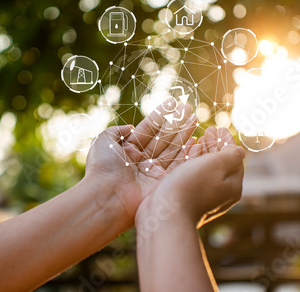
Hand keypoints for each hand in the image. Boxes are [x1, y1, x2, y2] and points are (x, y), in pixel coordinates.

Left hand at [85, 101, 197, 225]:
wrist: (107, 197)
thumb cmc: (102, 168)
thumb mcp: (103, 141)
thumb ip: (117, 130)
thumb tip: (131, 127)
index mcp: (128, 151)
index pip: (148, 129)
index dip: (160, 116)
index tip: (173, 102)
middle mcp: (142, 161)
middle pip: (163, 138)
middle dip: (176, 123)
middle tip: (189, 107)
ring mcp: (154, 173)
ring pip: (173, 149)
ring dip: (185, 133)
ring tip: (195, 117)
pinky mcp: (164, 184)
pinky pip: (179, 166)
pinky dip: (189, 154)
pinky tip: (197, 140)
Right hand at [135, 127, 244, 227]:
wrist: (165, 215)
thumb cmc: (190, 187)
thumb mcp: (215, 165)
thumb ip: (230, 155)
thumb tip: (240, 152)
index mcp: (233, 186)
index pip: (235, 159)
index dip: (228, 141)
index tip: (220, 127)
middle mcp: (221, 194)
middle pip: (222, 165)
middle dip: (216, 145)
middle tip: (210, 130)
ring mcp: (204, 198)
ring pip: (208, 170)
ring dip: (204, 152)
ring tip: (198, 139)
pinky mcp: (187, 199)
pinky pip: (195, 177)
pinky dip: (193, 163)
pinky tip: (186, 156)